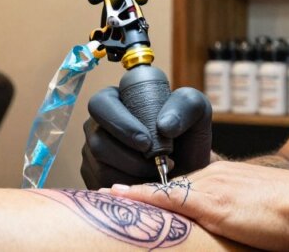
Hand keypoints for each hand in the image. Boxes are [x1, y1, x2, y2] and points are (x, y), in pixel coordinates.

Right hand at [81, 86, 211, 188]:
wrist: (188, 168)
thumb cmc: (187, 135)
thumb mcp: (196, 110)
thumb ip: (185, 105)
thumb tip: (163, 125)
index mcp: (114, 99)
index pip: (100, 105)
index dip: (120, 124)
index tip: (146, 142)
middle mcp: (97, 126)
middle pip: (97, 141)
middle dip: (129, 157)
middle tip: (156, 163)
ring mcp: (92, 154)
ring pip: (99, 167)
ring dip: (132, 174)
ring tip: (157, 172)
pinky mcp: (95, 178)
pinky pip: (103, 187)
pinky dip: (128, 190)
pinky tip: (146, 184)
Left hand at [110, 161, 288, 250]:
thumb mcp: (260, 214)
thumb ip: (238, 217)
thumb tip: (232, 231)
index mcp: (226, 179)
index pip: (183, 185)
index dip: (156, 192)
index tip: (131, 196)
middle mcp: (214, 176)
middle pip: (167, 184)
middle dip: (138, 192)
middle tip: (107, 197)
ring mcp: (211, 187)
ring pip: (161, 188)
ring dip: (133, 193)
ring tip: (103, 198)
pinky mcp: (211, 201)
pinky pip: (166, 197)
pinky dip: (140, 197)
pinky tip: (117, 197)